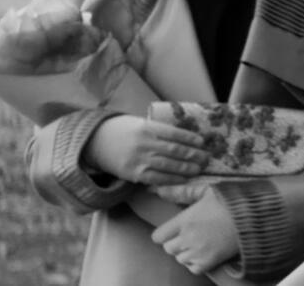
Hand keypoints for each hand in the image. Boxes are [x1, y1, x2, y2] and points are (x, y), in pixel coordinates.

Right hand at [86, 115, 209, 185]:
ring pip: (168, 165)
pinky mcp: (134, 173)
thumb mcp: (140, 123)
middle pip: (174, 150)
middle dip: (193, 155)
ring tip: (199, 169)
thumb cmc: (123, 131)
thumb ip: (159, 130)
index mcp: (147, 127)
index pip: (173, 133)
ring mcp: (139, 159)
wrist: (96, 142)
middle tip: (207, 158)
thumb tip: (185, 136)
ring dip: (186, 168)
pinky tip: (183, 179)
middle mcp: (144, 143)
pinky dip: (172, 179)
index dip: (190, 138)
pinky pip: (157, 178)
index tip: (202, 142)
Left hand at [151, 188, 238, 274]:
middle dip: (175, 242)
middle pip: (168, 249)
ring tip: (197, 243)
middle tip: (188, 235)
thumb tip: (158, 190)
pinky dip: (196, 263)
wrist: (252, 216)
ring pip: (180, 259)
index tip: (172, 230)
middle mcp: (188, 237)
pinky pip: (193, 269)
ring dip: (186, 253)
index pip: (158, 236)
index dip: (164, 233)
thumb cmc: (229, 201)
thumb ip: (181, 192)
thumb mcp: (204, 192)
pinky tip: (203, 253)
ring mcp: (198, 251)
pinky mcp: (210, 262)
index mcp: (185, 219)